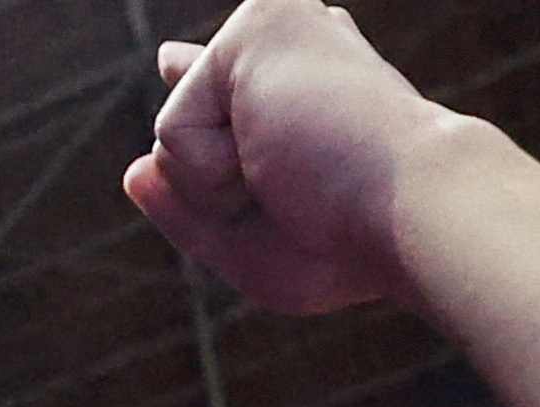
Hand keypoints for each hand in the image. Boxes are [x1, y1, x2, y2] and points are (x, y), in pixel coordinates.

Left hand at [122, 2, 465, 316]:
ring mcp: (275, 31)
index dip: (193, 80)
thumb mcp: (250, 249)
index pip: (231, 87)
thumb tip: (133, 169)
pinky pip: (172, 132)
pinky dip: (210, 172)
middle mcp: (295, 54)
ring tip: (296, 172)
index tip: (170, 63)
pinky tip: (277, 154)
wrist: (406, 211)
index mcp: (311, 96)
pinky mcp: (254, 24)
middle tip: (300, 186)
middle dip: (215, 192)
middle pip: (190, 141)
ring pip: (174, 141)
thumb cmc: (348, 241)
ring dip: (216, 189)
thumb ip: (186, 213)